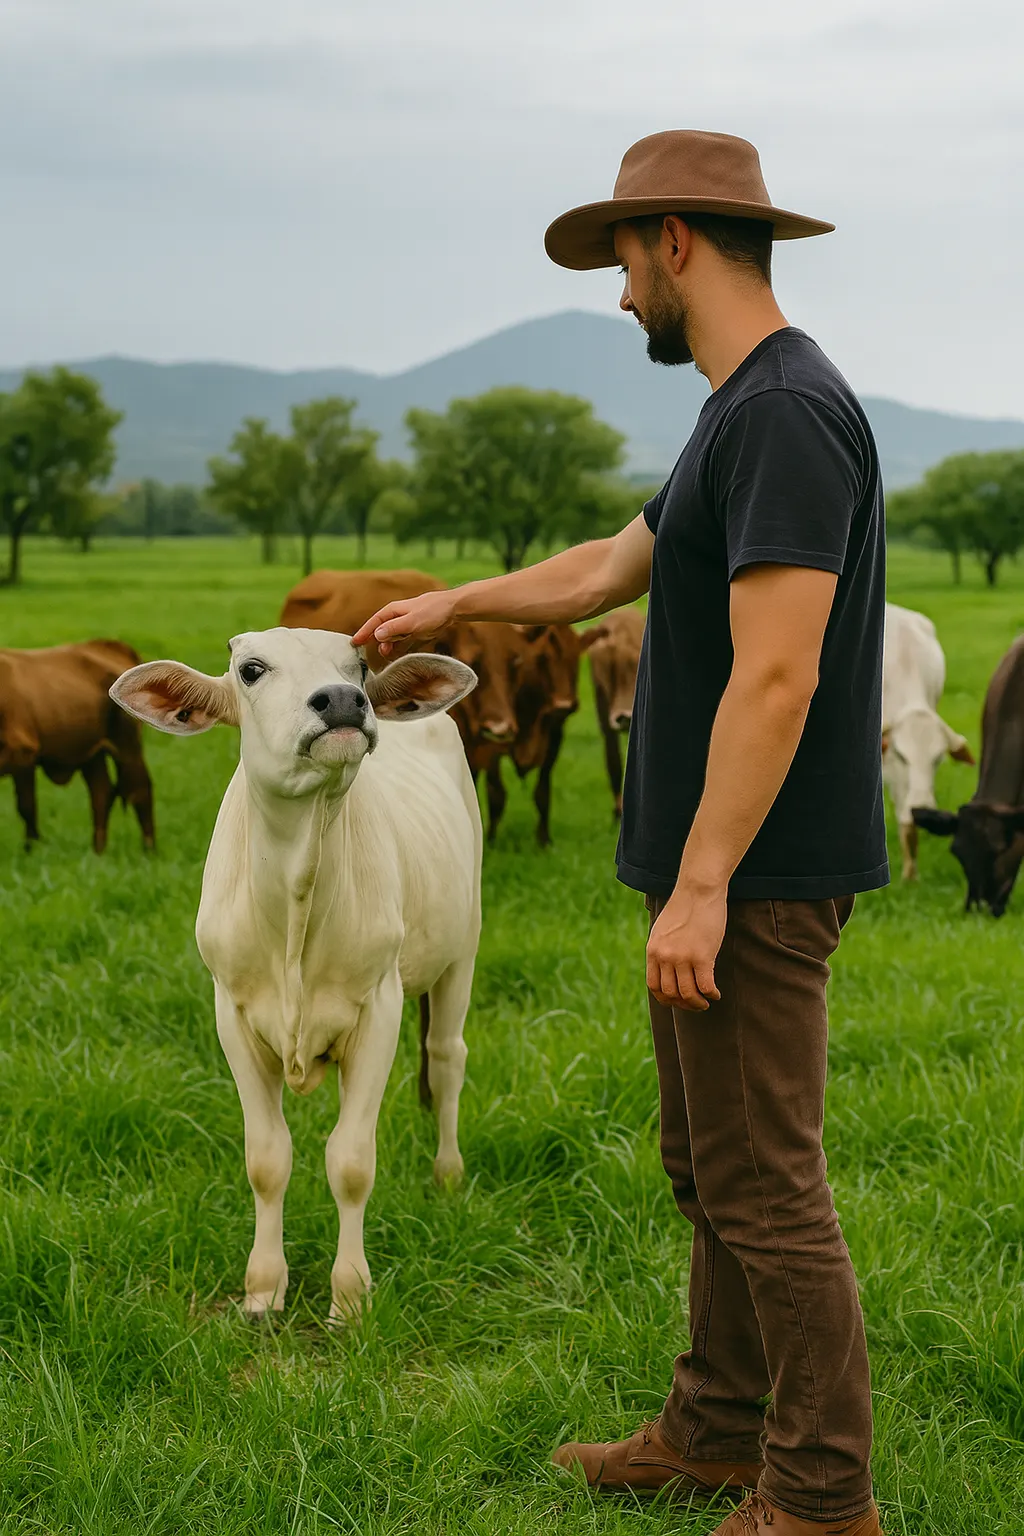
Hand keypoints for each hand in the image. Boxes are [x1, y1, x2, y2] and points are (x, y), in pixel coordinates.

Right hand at [352, 590, 459, 655]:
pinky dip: (399, 649)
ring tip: (386, 655)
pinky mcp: (415, 632)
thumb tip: (376, 635)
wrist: (451, 609)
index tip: (354, 643)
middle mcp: (397, 618)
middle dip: (374, 642)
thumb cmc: (431, 611)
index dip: (363, 633)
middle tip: (368, 654)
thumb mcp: (411, 622)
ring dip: (388, 647)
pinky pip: (403, 642)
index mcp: (393, 612)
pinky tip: (395, 656)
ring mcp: (406, 625)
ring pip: (392, 638)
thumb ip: (394, 628)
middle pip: (381, 631)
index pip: (374, 623)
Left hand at [647, 881, 726, 1011]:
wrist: (698, 890)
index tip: (678, 1001)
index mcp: (653, 951)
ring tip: (706, 1002)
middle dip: (683, 1004)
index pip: (654, 986)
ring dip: (698, 1003)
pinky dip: (711, 994)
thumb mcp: (663, 929)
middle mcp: (665, 957)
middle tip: (696, 1004)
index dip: (666, 999)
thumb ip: (662, 949)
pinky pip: (705, 986)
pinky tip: (716, 993)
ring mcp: (682, 957)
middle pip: (671, 994)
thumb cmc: (685, 907)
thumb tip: (667, 969)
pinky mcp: (701, 956)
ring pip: (688, 994)